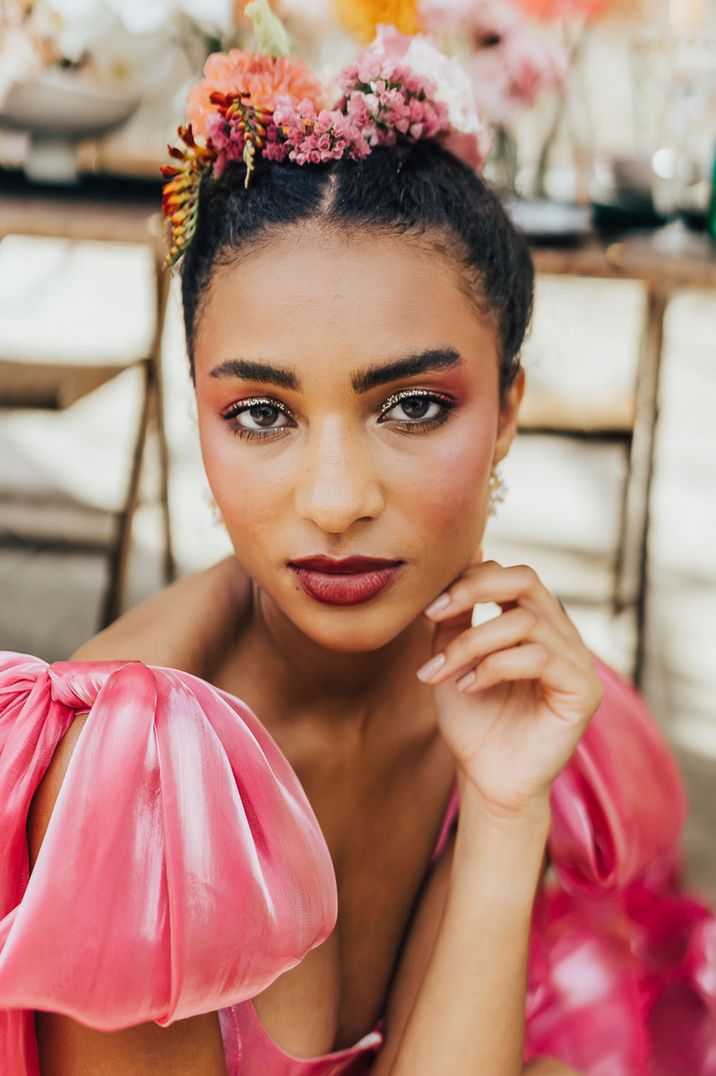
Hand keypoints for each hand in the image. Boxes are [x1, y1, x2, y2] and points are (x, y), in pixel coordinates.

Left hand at [417, 554, 603, 819]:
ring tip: (443, 672)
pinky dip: (495, 666)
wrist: (486, 779)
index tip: (427, 607)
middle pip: (527, 579)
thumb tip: (468, 553)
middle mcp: (561, 635)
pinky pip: (540, 657)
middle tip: (436, 613)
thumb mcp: (454, 656)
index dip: (468, 579)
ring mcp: (577, 661)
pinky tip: (470, 687)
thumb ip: (458, 612)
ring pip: (525, 622)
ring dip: (473, 643)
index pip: (510, 574)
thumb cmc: (472, 720)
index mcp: (535, 622)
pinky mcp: (583, 691)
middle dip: (475, 588)